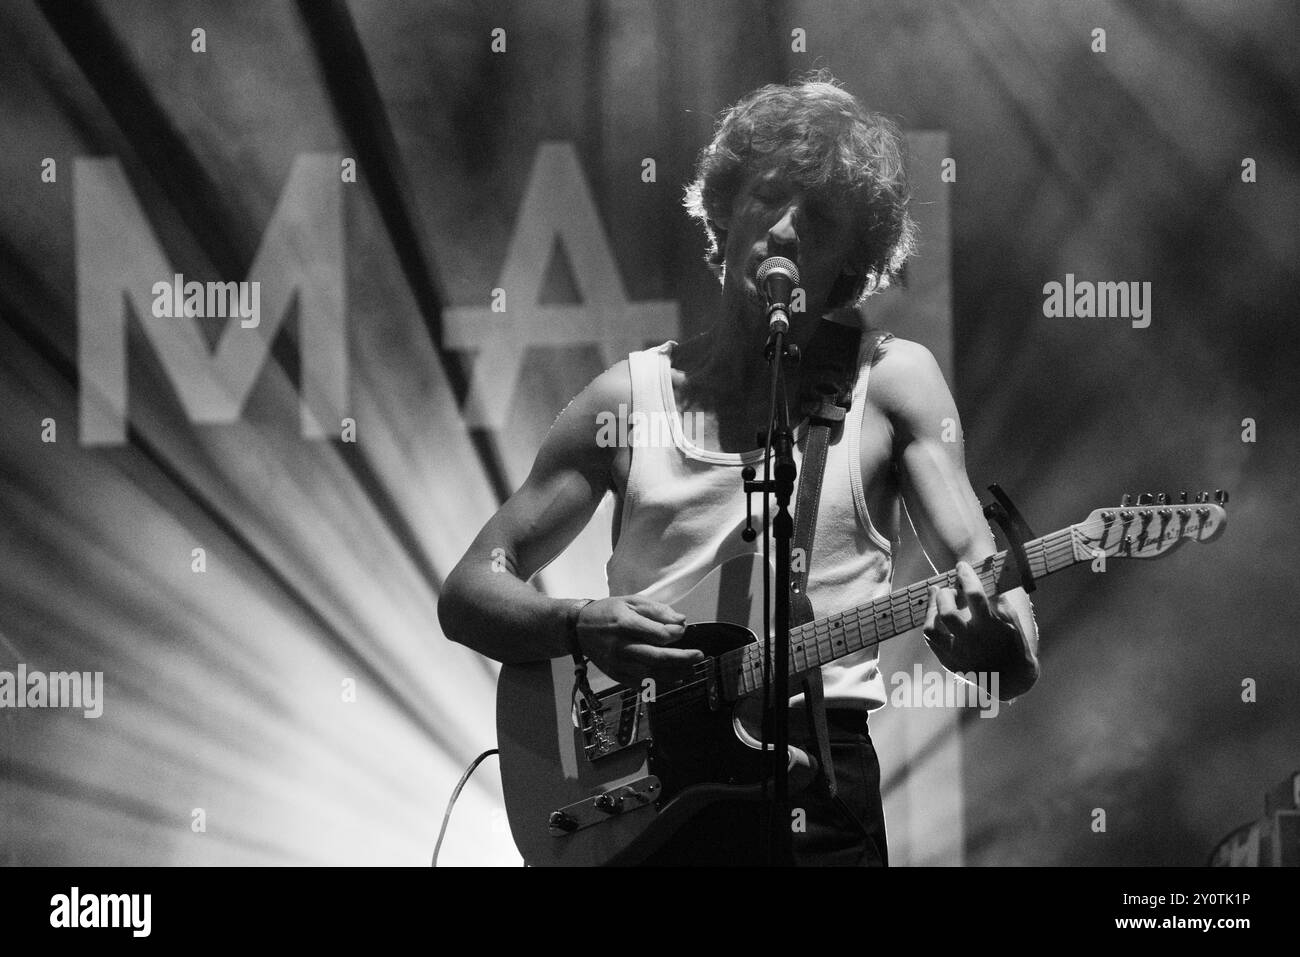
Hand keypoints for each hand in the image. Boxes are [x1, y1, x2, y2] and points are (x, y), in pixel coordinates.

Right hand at [575, 595, 703, 687]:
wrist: (578, 628)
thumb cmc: (608, 612)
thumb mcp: (632, 601)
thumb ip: (658, 611)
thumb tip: (681, 621)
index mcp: (624, 623)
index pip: (657, 634)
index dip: (675, 633)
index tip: (683, 630)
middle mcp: (620, 646)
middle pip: (657, 657)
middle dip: (682, 658)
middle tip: (699, 655)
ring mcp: (617, 663)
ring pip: (651, 674)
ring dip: (675, 674)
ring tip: (691, 670)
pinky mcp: (615, 675)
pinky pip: (641, 684)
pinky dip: (660, 684)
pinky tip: (674, 680)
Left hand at [923, 561, 1038, 698]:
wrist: (1010, 678)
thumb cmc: (1013, 644)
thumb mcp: (1011, 620)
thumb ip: (995, 600)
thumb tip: (978, 579)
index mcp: (990, 628)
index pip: (975, 596)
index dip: (967, 577)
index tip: (962, 566)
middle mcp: (971, 641)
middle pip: (947, 613)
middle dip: (945, 595)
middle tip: (950, 590)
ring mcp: (957, 653)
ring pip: (931, 629)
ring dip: (931, 609)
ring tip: (938, 598)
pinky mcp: (948, 661)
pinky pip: (931, 640)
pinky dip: (930, 623)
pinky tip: (936, 615)